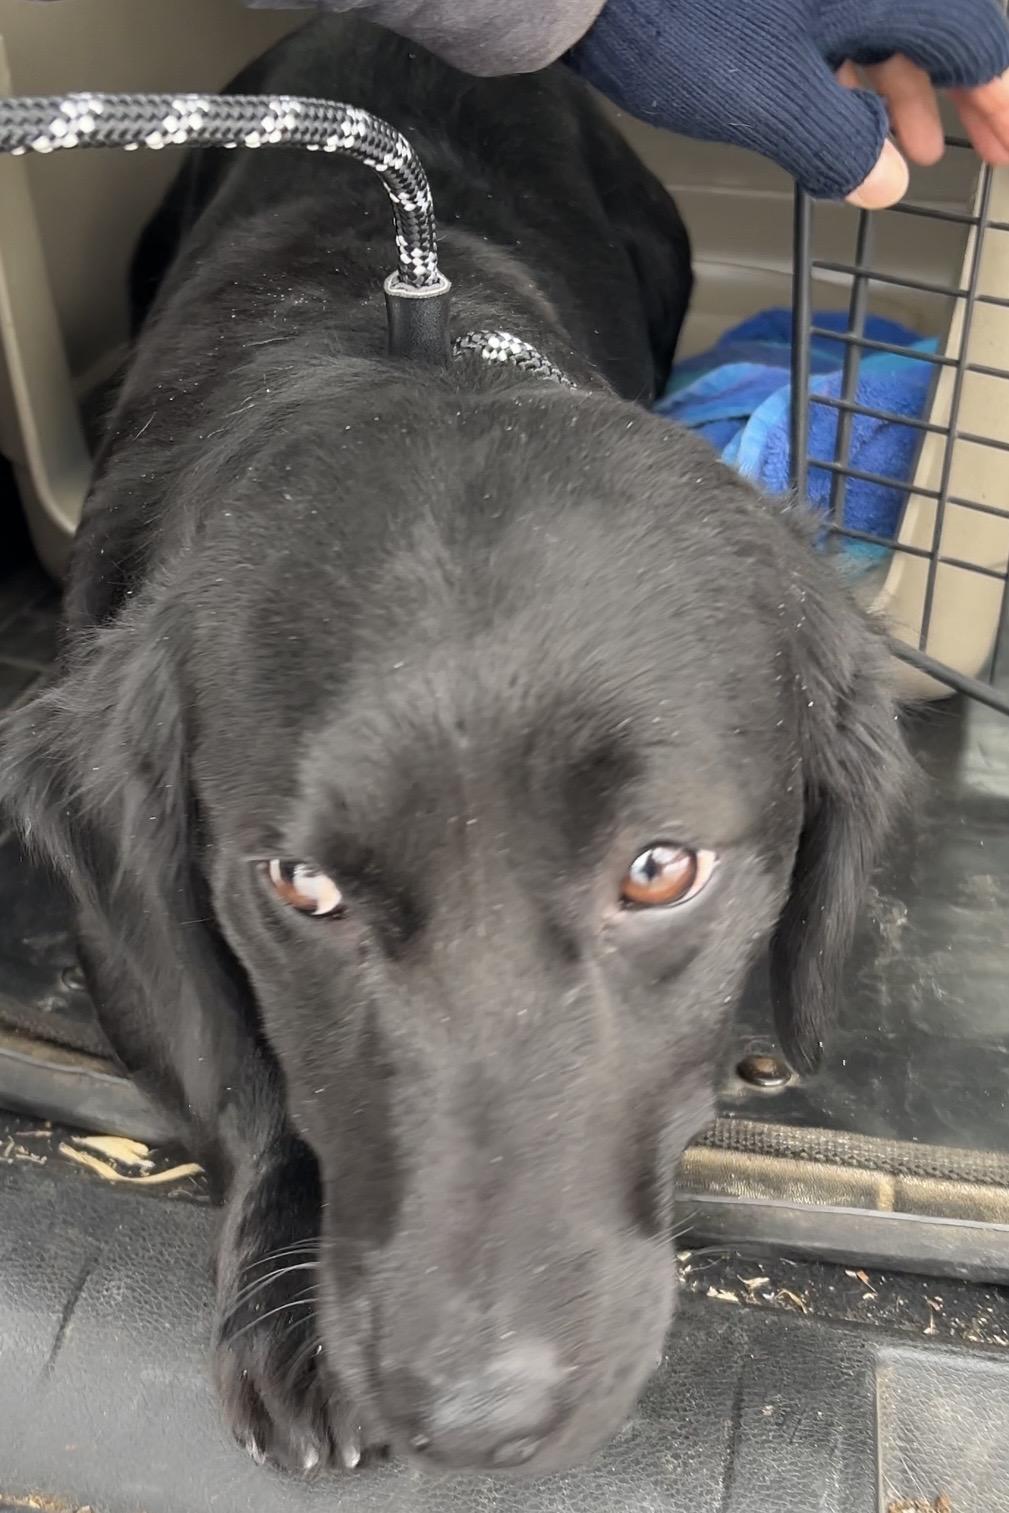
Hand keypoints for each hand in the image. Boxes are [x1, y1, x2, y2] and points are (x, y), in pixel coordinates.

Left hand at [569, 0, 1008, 204]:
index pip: (974, 38)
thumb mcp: (773, 104)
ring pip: (881, 14)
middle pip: (934, 20)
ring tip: (906, 146)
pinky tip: (839, 103)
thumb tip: (888, 177)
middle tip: (971, 150)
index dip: (997, 100)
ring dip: (896, 82)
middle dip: (949, 92)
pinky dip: (846, 57)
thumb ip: (840, 146)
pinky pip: (834, 10)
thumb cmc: (683, 20)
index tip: (1008, 148)